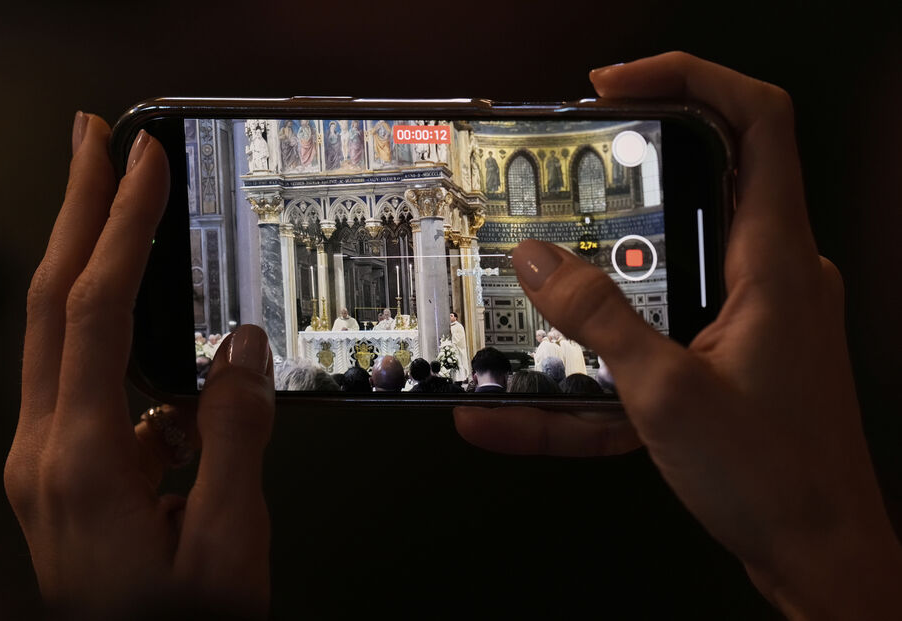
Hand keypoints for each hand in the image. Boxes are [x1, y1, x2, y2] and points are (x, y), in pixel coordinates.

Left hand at [5, 113, 275, 617]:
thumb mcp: (230, 541)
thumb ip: (234, 435)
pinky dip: (117, 334)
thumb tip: (241, 351)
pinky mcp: (68, 471)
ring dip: (87, 259)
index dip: (120, 226)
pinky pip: (88, 380)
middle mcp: (47, 453)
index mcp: (82, 464)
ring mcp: (48, 462)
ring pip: (60, 334)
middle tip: (95, 142)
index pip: (93, 312)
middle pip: (51, 302)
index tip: (139, 163)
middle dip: (77, 209)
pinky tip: (158, 339)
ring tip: (120, 204)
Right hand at [454, 52, 901, 617]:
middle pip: (713, 172)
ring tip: (550, 271)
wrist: (818, 551)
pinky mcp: (739, 345)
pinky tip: (548, 388)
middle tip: (573, 162)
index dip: (690, 78)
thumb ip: (597, 318)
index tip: (616, 85)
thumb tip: (539, 262)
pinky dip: (616, 336)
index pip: (757, 121)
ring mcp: (759, 308)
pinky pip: (670, 317)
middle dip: (637, 160)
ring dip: (616, 256)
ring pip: (682, 250)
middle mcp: (775, 272)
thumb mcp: (664, 394)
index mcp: (776, 261)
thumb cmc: (771, 478)